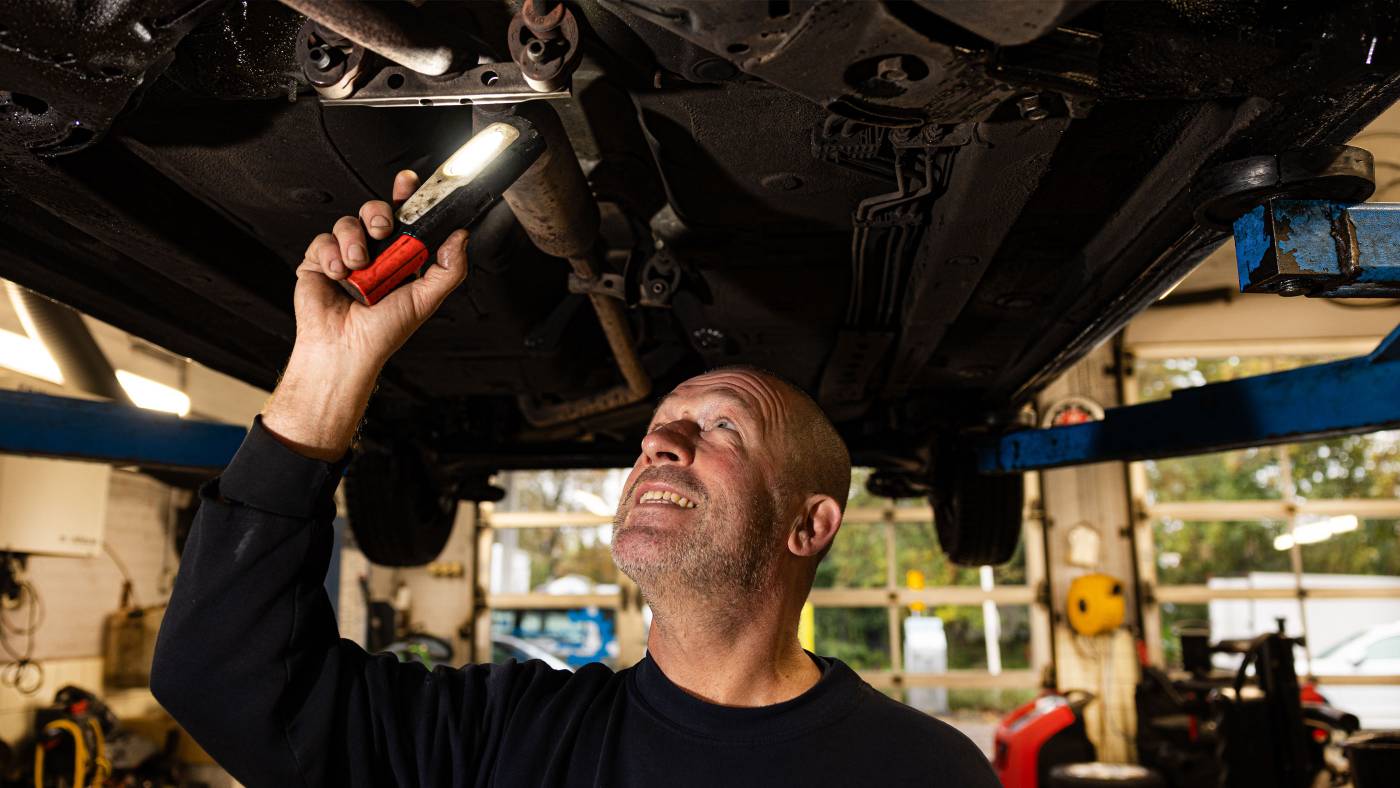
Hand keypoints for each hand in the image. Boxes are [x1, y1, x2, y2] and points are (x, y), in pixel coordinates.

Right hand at [293, 169, 468, 370]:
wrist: (346, 350)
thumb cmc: (383, 332)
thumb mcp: (425, 299)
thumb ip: (449, 269)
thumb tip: (461, 237)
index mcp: (398, 258)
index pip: (403, 218)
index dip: (404, 196)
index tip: (408, 182)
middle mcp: (373, 254)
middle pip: (374, 211)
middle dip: (378, 213)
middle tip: (383, 231)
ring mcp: (345, 256)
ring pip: (348, 222)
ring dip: (354, 240)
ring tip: (359, 266)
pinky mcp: (318, 262)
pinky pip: (323, 240)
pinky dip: (332, 255)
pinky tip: (339, 274)